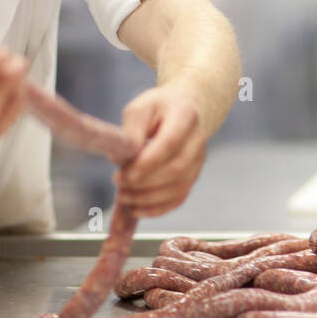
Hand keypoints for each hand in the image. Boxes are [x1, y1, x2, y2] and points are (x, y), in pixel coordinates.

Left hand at [115, 84, 207, 217]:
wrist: (180, 110)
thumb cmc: (156, 109)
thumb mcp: (140, 108)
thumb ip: (132, 130)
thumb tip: (120, 159)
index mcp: (185, 116)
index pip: (170, 144)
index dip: (147, 163)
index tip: (123, 173)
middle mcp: (198, 140)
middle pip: (176, 170)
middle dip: (144, 182)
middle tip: (117, 182)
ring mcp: (199, 161)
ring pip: (178, 188)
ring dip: (147, 198)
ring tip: (122, 196)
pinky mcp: (193, 176)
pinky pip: (179, 198)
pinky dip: (157, 208)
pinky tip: (135, 208)